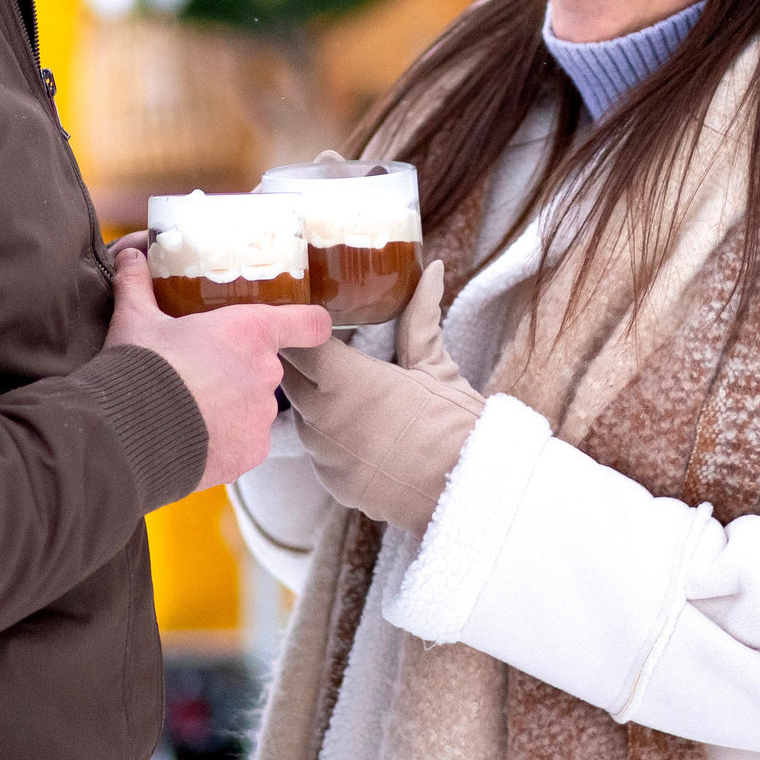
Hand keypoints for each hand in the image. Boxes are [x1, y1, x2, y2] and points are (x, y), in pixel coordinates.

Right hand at [105, 247, 330, 489]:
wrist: (128, 434)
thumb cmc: (140, 369)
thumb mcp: (134, 319)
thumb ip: (137, 284)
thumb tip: (127, 253)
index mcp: (250, 332)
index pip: (309, 323)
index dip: (307, 324)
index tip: (302, 327)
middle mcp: (266, 373)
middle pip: (264, 367)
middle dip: (236, 370)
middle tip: (198, 374)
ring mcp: (261, 417)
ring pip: (252, 407)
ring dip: (230, 407)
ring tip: (187, 409)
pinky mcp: (251, 453)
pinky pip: (243, 442)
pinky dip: (224, 441)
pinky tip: (191, 438)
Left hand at [280, 263, 484, 530]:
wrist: (469, 490)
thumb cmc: (454, 423)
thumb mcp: (436, 365)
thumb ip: (421, 315)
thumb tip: (431, 270)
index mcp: (345, 380)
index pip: (297, 344)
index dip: (301, 330)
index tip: (310, 322)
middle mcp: (323, 418)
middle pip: (289, 379)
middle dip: (303, 363)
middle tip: (326, 351)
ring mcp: (324, 455)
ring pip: (302, 417)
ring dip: (315, 402)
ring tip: (347, 393)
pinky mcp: (332, 483)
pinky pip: (318, 452)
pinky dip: (331, 438)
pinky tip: (361, 432)